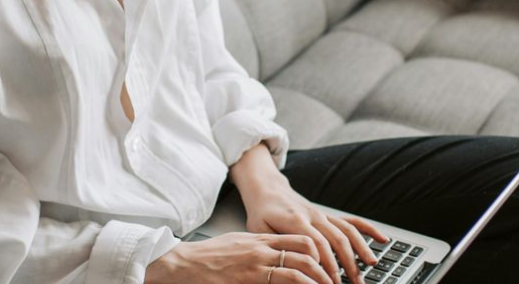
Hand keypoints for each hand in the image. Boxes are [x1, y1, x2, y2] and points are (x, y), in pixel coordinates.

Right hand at [145, 233, 332, 283]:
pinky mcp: (249, 281)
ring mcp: (256, 267)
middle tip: (335, 281)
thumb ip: (259, 248)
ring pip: (298, 271)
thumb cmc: (207, 257)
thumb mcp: (237, 244)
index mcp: (260, 240)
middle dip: (325, 269)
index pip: (300, 239)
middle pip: (306, 253)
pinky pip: (281, 283)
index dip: (320, 252)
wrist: (183, 264)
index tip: (329, 265)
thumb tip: (276, 255)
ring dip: (317, 281)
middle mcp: (262, 251)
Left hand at [239, 178, 388, 282]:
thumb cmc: (262, 213)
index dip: (326, 264)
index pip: (316, 244)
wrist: (267, 189)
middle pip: (336, 240)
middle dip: (347, 263)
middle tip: (353, 282)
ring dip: (360, 250)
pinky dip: (368, 230)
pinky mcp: (329, 216)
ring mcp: (324, 215)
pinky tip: (382, 239)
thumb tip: (286, 265)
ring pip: (347, 232)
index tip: (330, 281)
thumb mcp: (259, 230)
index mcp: (296, 220)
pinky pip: (351, 222)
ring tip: (369, 267)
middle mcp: (314, 216)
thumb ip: (275, 246)